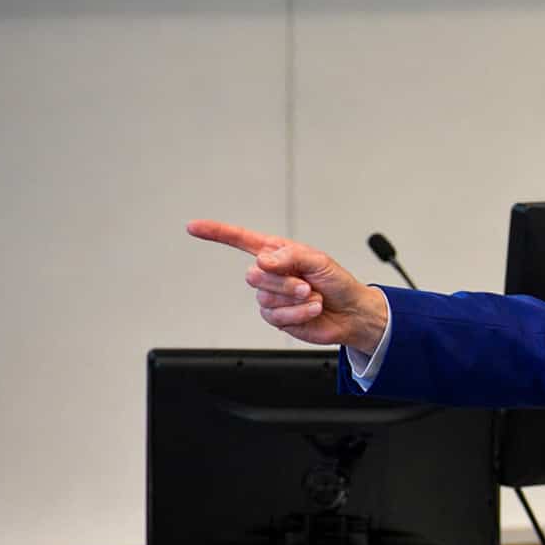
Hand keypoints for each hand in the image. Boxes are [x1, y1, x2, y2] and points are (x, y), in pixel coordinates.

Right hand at [186, 219, 388, 352]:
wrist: (351, 312)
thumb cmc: (337, 282)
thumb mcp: (318, 261)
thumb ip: (290, 257)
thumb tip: (263, 261)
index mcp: (277, 253)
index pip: (240, 240)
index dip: (216, 233)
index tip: (193, 227)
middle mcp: (271, 273)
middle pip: (253, 275)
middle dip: (284, 282)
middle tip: (307, 285)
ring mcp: (272, 296)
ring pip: (265, 298)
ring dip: (294, 299)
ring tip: (313, 297)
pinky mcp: (277, 317)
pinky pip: (277, 316)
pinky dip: (299, 313)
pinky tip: (312, 310)